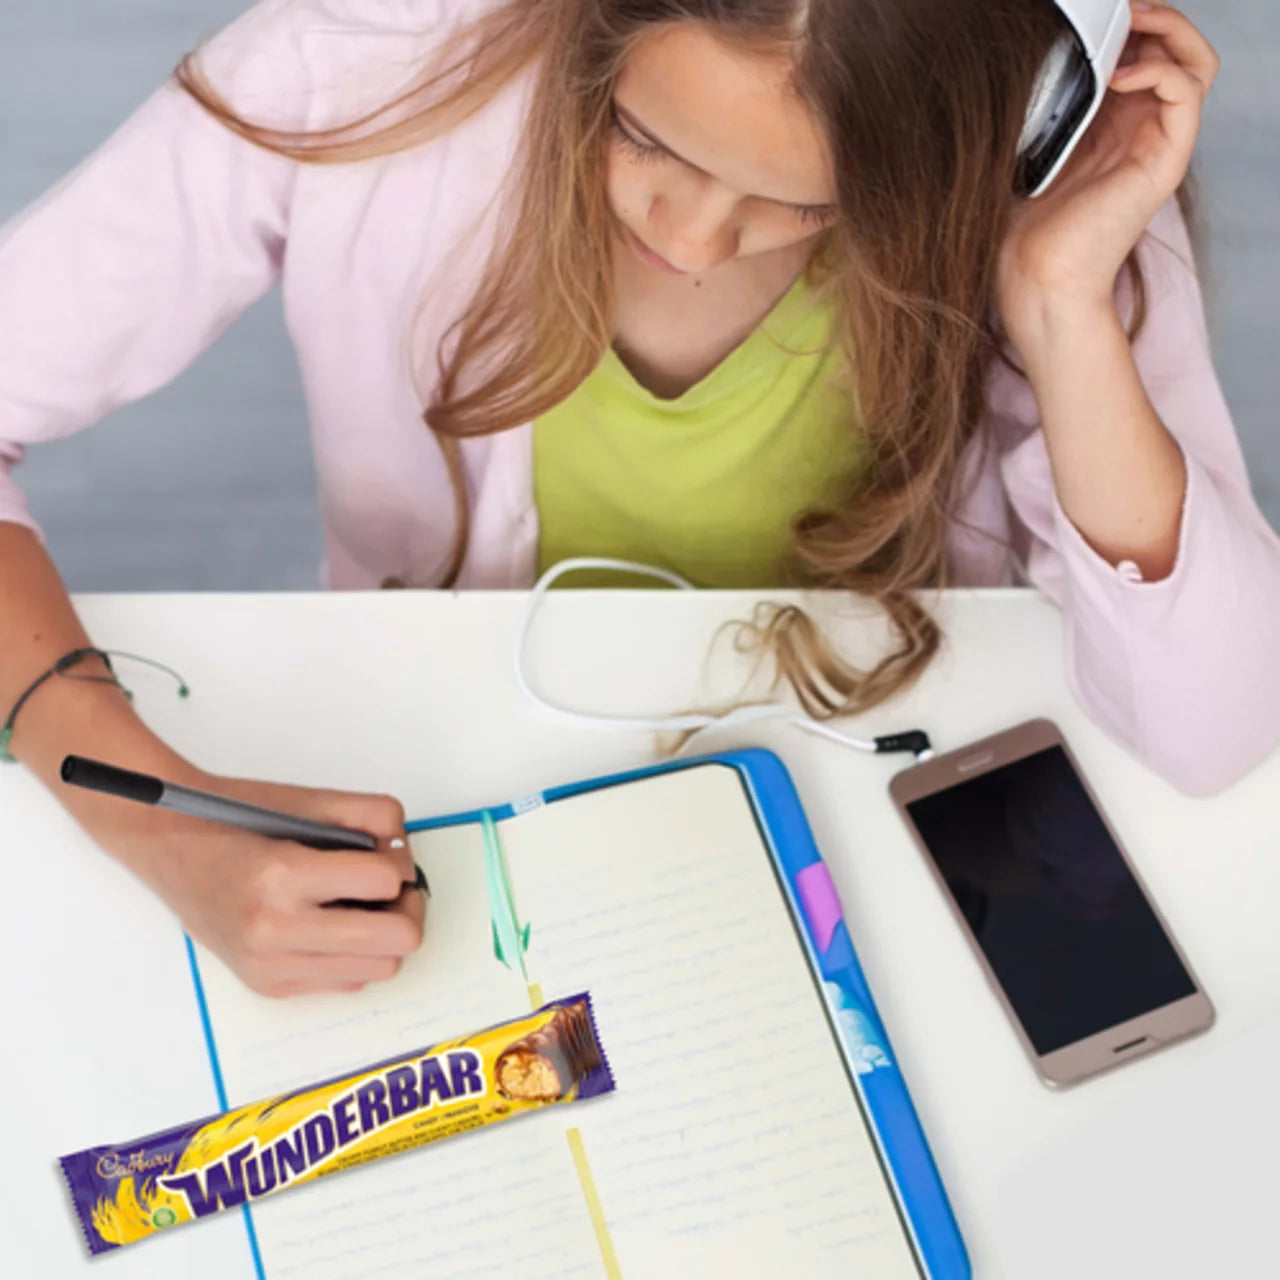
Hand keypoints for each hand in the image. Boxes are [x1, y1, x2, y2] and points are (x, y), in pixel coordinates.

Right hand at [112, 771, 425, 996]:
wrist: (168, 845)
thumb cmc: (238, 817)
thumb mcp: (309, 800)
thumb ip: (371, 816)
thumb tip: (407, 852)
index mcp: (282, 876)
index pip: (384, 883)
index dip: (398, 863)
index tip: (385, 852)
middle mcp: (274, 931)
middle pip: (395, 942)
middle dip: (406, 908)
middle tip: (390, 886)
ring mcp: (270, 967)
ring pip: (380, 969)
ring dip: (384, 936)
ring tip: (361, 904)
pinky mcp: (269, 986)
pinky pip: (348, 982)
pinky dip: (355, 955)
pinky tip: (333, 924)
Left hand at [998, 1, 1219, 345]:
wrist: (1034, 280)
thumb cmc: (1019, 228)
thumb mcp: (1023, 150)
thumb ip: (1038, 105)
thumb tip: (1021, 56)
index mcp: (1108, 124)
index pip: (1140, 52)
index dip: (1124, 25)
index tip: (1091, 15)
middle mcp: (1139, 129)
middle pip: (1175, 47)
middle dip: (1152, 16)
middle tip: (1118, 6)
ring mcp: (1156, 144)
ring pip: (1194, 61)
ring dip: (1167, 30)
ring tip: (1130, 21)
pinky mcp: (1165, 161)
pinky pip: (1186, 91)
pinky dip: (1160, 68)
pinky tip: (1120, 74)